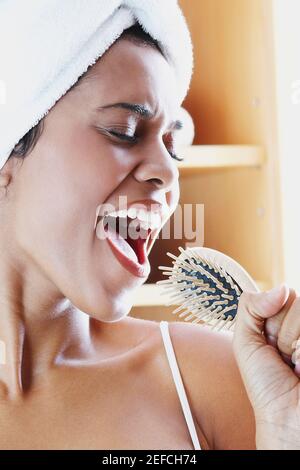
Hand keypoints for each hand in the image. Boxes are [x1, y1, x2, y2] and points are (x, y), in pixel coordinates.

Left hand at [232, 285, 299, 448]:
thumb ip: (251, 307)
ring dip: (292, 339)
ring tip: (294, 361)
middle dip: (281, 329)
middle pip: (294, 299)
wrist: (285, 417)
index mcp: (283, 320)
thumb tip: (281, 288)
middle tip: (282, 354)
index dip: (270, 316)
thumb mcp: (245, 341)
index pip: (282, 293)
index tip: (269, 341)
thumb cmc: (265, 385)